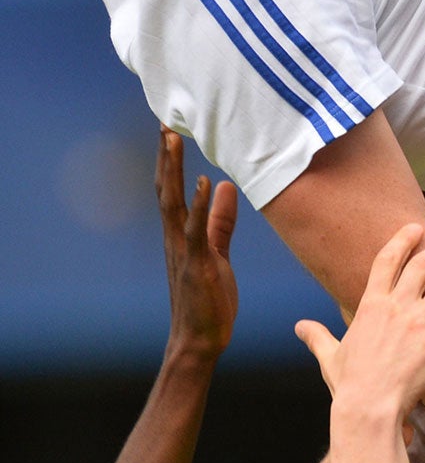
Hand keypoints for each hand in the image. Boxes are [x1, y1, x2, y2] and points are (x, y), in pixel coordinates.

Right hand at [157, 129, 237, 361]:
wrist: (199, 339)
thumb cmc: (207, 299)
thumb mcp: (217, 253)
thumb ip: (219, 221)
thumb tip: (223, 185)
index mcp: (179, 236)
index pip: (172, 191)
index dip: (170, 162)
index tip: (169, 130)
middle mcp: (175, 238)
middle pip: (166, 190)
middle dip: (165, 157)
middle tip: (164, 122)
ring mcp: (183, 251)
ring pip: (174, 203)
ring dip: (173, 170)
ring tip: (173, 139)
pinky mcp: (197, 265)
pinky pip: (196, 231)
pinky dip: (200, 206)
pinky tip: (206, 183)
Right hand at [295, 227, 424, 418]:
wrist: (368, 406)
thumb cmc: (348, 384)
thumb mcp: (330, 355)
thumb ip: (318, 336)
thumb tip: (300, 327)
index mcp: (371, 305)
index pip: (386, 262)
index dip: (401, 241)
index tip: (413, 228)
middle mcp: (397, 307)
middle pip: (422, 267)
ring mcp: (419, 323)